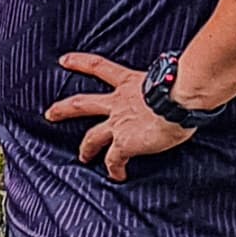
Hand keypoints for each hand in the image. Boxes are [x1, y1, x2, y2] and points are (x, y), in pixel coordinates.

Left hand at [48, 50, 193, 176]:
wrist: (178, 101)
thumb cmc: (183, 86)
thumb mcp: (170, 77)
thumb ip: (167, 79)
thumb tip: (186, 78)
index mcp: (130, 83)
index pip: (99, 67)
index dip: (81, 63)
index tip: (64, 60)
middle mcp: (118, 103)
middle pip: (82, 104)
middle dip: (63, 109)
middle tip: (49, 113)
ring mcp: (118, 124)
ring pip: (92, 137)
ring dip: (85, 148)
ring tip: (82, 157)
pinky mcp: (124, 143)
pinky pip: (114, 160)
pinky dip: (114, 169)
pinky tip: (117, 176)